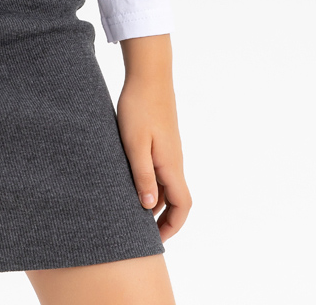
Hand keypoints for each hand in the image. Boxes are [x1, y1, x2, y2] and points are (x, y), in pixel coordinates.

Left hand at [116, 40, 191, 241]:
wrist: (148, 75)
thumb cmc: (139, 108)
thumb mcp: (135, 144)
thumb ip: (142, 175)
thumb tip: (150, 207)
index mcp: (171, 165)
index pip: (182, 205)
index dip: (172, 226)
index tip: (155, 241)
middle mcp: (174, 161)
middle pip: (176, 199)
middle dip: (163, 220)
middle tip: (142, 235)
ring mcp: (169, 150)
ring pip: (167, 185)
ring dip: (156, 202)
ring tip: (133, 213)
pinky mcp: (161, 141)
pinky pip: (161, 170)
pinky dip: (151, 184)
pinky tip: (132, 183)